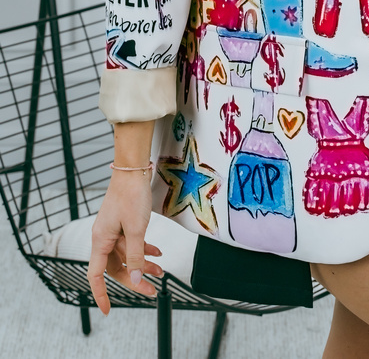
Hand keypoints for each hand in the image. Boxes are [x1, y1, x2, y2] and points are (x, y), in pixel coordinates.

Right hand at [87, 171, 162, 314]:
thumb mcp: (135, 229)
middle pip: (115, 267)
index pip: (96, 275)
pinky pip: (131, 243)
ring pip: (126, 255)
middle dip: (133, 279)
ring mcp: (113, 230)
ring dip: (142, 264)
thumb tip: (134, 279)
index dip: (101, 294)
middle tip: (151, 290)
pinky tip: (157, 253)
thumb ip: (135, 255)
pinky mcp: (122, 223)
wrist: (133, 169)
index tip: (108, 310)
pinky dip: (143, 249)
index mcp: (100, 240)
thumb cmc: (131, 195)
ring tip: (161, 272)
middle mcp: (104, 237)